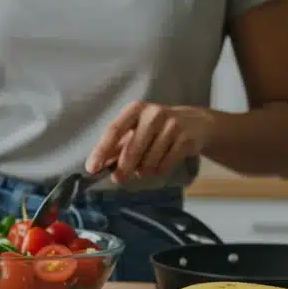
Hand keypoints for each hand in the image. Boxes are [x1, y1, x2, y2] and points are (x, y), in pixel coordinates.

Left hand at [87, 102, 214, 181]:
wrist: (196, 123)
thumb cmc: (157, 128)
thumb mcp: (136, 130)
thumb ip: (117, 147)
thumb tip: (96, 165)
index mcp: (136, 109)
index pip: (114, 130)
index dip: (101, 150)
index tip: (92, 168)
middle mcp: (153, 114)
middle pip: (132, 149)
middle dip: (123, 168)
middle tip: (118, 179)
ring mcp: (172, 125)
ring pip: (149, 161)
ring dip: (144, 170)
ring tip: (146, 166)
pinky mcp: (186, 139)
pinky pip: (165, 165)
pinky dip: (159, 170)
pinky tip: (161, 164)